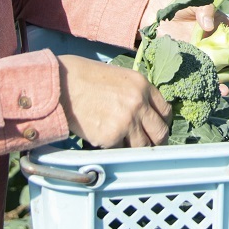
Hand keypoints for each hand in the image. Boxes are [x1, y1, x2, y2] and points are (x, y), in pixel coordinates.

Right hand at [57, 55, 171, 147]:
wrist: (62, 84)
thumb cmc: (86, 78)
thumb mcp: (119, 78)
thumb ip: (136, 95)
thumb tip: (145, 115)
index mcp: (143, 86)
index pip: (166, 112)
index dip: (162, 123)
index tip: (156, 130)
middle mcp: (139, 103)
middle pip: (160, 133)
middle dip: (156, 142)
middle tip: (148, 147)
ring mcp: (126, 121)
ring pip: (143, 147)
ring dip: (135, 149)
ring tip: (124, 146)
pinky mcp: (111, 137)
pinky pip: (120, 150)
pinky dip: (114, 149)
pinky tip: (104, 140)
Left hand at [140, 0, 228, 92]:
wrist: (151, 14)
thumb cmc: (177, 3)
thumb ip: (204, 8)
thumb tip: (209, 25)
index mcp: (225, 29)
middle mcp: (219, 46)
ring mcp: (206, 58)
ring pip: (227, 73)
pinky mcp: (192, 67)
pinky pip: (206, 79)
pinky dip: (215, 87)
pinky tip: (222, 92)